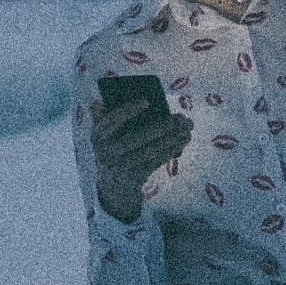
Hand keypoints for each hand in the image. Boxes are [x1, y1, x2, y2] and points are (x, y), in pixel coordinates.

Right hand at [90, 95, 192, 221]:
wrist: (113, 183)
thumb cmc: (115, 146)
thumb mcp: (106, 132)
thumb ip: (105, 115)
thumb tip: (115, 101)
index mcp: (97, 135)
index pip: (109, 121)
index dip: (127, 111)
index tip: (147, 101)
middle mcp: (104, 152)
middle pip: (134, 138)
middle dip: (160, 127)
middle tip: (179, 118)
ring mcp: (118, 167)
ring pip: (149, 151)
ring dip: (171, 139)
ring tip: (187, 129)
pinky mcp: (132, 177)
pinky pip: (154, 162)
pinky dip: (170, 150)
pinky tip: (182, 141)